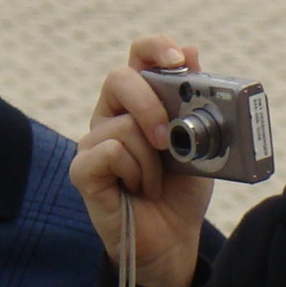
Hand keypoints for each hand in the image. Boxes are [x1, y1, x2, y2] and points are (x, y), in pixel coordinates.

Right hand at [68, 35, 214, 286]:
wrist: (173, 238)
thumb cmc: (182, 188)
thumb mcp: (201, 143)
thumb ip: (195, 102)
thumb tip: (191, 53)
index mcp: (142, 99)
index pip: (139, 55)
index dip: (156, 48)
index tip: (178, 59)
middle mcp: (113, 112)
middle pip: (120, 78)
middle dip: (150, 105)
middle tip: (168, 139)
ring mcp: (94, 140)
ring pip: (121, 126)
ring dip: (151, 160)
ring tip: (156, 182)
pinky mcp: (84, 169)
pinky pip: (108, 153)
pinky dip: (133, 172)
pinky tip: (138, 189)